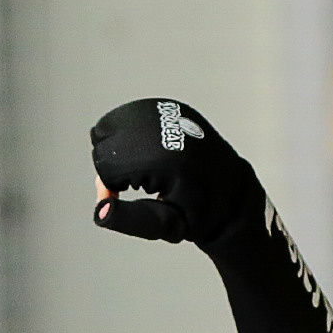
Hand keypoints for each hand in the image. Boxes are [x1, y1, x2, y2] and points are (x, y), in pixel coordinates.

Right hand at [88, 97, 264, 247]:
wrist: (232, 191)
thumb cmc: (199, 213)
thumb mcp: (167, 226)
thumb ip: (131, 220)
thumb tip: (100, 211)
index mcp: (168, 159)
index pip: (107, 166)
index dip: (106, 189)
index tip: (118, 200)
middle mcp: (167, 128)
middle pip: (105, 141)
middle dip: (110, 167)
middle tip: (130, 186)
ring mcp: (168, 112)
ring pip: (111, 125)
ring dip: (116, 151)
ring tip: (138, 171)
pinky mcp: (169, 107)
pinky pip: (127, 116)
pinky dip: (126, 137)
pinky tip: (142, 154)